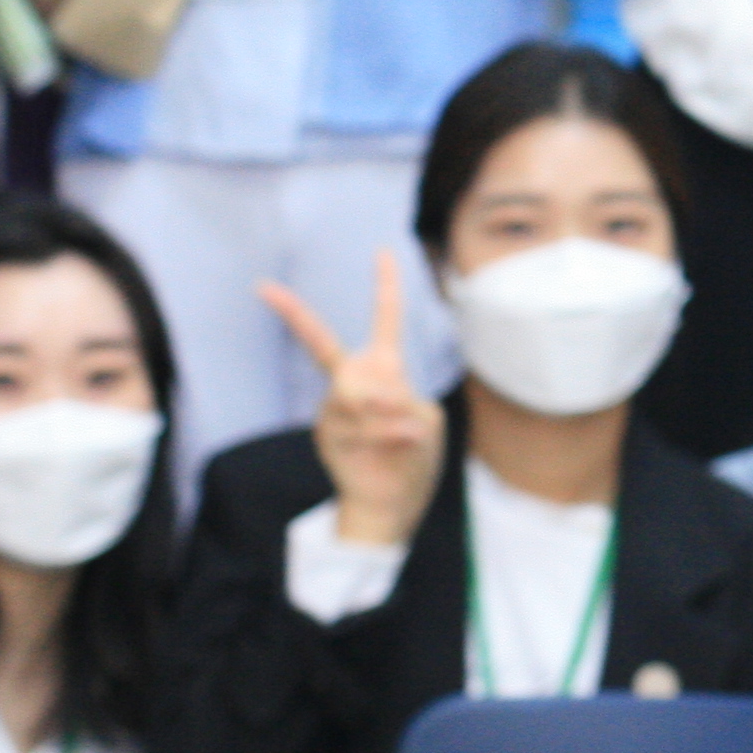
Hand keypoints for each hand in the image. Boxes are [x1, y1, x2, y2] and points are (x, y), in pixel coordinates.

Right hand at [264, 252, 447, 549]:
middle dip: (374, 391)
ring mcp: (335, 408)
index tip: (383, 250)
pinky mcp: (329, 434)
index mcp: (382, 368)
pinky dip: (394, 437)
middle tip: (395, 418)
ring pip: (364, 398)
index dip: (385, 284)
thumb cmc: (411, 456)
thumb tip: (369, 402)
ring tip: (400, 443)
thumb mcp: (423, 420)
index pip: (383, 317)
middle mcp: (353, 381)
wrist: (391, 502)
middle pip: (350, 361)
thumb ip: (399, 403)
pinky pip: (369, 424)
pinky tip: (398, 450)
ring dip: (392, 422)